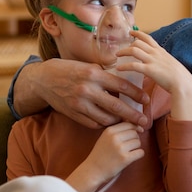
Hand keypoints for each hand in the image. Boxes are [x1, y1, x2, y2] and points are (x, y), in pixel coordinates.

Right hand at [13, 58, 149, 128]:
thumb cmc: (70, 70)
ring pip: (106, 118)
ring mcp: (79, 104)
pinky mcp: (74, 114)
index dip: (136, 94)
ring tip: (129, 123)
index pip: (121, 85)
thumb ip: (106, 75)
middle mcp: (87, 90)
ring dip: (120, 122)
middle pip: (117, 106)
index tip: (146, 100)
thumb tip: (127, 82)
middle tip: (145, 122)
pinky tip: (112, 123)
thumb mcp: (89, 67)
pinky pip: (94, 124)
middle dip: (133, 115)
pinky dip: (105, 124)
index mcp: (94, 74)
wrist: (44, 80)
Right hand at [67, 121, 144, 191]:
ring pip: (138, 142)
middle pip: (135, 133)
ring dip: (136, 148)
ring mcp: (120, 148)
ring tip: (127, 153)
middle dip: (134, 139)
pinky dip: (138, 155)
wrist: (92, 171)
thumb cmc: (100, 155)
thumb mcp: (105, 138)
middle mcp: (115, 137)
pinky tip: (131, 158)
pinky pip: (141, 152)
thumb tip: (139, 126)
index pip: (129, 124)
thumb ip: (118, 131)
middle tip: (128, 147)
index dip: (135, 128)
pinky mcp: (125, 158)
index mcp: (109, 131)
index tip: (137, 132)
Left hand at [116, 30, 191, 120]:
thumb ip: (163, 63)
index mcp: (161, 51)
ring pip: (134, 50)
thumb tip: (159, 68)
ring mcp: (152, 60)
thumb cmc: (180, 78)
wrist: (183, 83)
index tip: (131, 32)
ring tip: (117, 56)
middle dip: (127, 44)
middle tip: (120, 49)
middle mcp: (156, 53)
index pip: (148, 38)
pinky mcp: (149, 70)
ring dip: (123, 52)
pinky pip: (133, 65)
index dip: (138, 34)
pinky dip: (124, 66)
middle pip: (138, 42)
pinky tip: (119, 68)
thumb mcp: (171, 65)